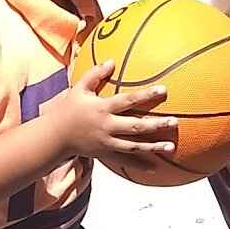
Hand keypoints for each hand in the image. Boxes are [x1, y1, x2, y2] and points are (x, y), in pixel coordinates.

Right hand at [51, 61, 177, 172]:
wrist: (54, 137)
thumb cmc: (69, 109)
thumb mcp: (78, 89)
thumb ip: (95, 74)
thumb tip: (111, 61)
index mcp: (102, 108)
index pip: (128, 100)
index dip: (146, 95)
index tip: (164, 89)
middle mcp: (106, 127)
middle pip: (135, 126)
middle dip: (155, 125)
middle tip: (174, 122)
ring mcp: (106, 142)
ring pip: (133, 146)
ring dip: (153, 147)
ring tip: (171, 147)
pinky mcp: (105, 154)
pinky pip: (124, 161)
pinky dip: (140, 165)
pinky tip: (156, 167)